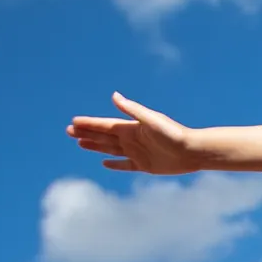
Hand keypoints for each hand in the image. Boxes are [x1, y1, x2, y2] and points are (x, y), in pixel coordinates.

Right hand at [67, 93, 202, 173]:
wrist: (193, 151)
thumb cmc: (174, 133)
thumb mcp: (151, 120)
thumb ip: (132, 110)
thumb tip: (114, 95)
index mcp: (131, 128)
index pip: (104, 125)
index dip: (89, 124)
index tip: (73, 122)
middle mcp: (132, 139)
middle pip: (104, 137)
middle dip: (86, 134)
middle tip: (68, 131)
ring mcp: (137, 152)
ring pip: (110, 149)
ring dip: (95, 146)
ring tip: (79, 143)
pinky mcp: (145, 165)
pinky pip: (125, 165)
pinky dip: (114, 164)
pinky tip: (104, 163)